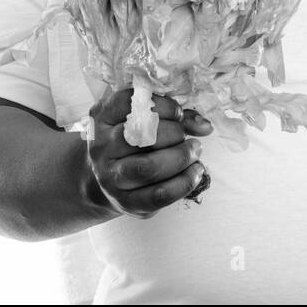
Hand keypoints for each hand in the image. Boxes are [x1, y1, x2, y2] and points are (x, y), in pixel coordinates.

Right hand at [84, 87, 212, 218]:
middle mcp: (101, 147)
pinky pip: (160, 194)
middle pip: (141, 136)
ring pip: (149, 167)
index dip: (161, 105)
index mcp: (101, 119)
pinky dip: (184, 182)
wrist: (108, 182)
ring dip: (181, 157)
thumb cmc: (131, 143)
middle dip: (174, 133)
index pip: (128, 103)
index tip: (178, 113)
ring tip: (195, 152)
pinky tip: (196, 172)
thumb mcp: (142, 121)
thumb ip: (173, 118)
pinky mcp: (127, 202)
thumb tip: (205, 126)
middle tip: (185, 136)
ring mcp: (111, 178)